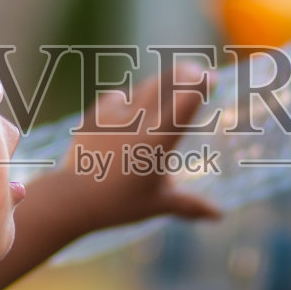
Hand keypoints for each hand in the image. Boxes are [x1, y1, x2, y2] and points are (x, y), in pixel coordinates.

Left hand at [54, 61, 221, 232]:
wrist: (71, 198)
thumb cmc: (118, 205)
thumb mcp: (158, 204)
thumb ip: (191, 205)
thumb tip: (219, 216)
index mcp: (159, 140)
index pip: (185, 100)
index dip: (200, 84)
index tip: (212, 78)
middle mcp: (139, 121)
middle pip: (167, 82)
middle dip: (185, 73)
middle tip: (196, 73)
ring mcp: (115, 114)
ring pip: (145, 87)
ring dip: (161, 85)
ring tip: (170, 89)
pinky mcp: (97, 114)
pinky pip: (120, 95)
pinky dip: (133, 97)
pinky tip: (135, 106)